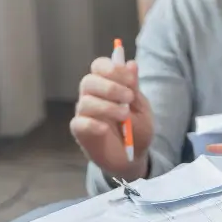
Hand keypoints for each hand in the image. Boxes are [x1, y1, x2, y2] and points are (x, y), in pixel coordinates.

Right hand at [70, 57, 153, 179]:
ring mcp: (85, 114)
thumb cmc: (137, 130)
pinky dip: (93, 123)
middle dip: (111, 87)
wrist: (134, 158)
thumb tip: (131, 63)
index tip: (130, 80)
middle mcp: (92, 96)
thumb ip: (134, 88)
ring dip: (107, 106)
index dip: (113, 69)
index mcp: (107, 85)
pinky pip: (79, 122)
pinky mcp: (81, 131)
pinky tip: (106, 128)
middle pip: (89, 81)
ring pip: (85, 101)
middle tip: (129, 97)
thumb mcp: (142, 108)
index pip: (100, 66)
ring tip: (125, 115)